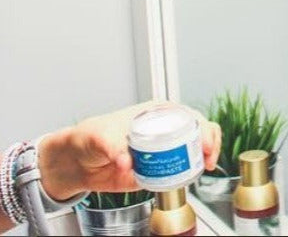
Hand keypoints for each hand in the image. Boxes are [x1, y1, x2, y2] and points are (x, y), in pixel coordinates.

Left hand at [37, 101, 221, 201]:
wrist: (77, 163)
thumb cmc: (89, 137)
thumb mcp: (100, 136)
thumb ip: (113, 146)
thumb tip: (126, 162)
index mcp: (156, 113)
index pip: (188, 114)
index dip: (201, 126)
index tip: (203, 141)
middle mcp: (163, 129)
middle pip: (197, 130)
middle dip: (208, 141)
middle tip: (207, 157)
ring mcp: (161, 150)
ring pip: (192, 150)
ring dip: (202, 158)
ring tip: (204, 166)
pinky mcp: (156, 169)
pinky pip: (177, 171)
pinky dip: (188, 173)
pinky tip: (190, 176)